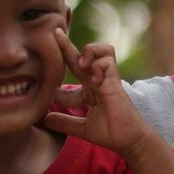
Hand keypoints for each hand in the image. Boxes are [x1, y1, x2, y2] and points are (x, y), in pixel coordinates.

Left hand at [45, 30, 148, 155]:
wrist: (128, 141)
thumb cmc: (110, 133)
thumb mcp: (81, 128)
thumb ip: (65, 122)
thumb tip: (44, 119)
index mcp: (90, 89)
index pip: (73, 70)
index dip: (60, 70)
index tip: (50, 90)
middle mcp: (97, 80)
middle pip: (82, 55)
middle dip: (66, 44)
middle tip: (55, 33)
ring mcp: (107, 79)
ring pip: (101, 50)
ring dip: (89, 51)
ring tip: (81, 63)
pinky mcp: (115, 81)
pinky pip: (106, 61)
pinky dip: (97, 65)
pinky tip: (94, 79)